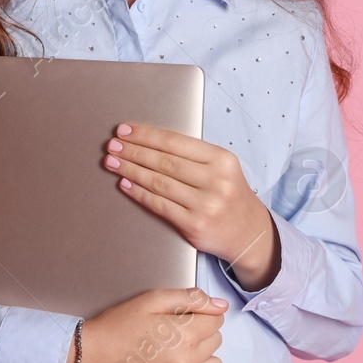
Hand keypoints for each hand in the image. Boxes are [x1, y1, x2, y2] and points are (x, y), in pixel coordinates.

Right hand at [64, 287, 226, 362]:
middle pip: (215, 341)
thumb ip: (191, 299)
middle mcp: (186, 361)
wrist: (91, 357)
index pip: (216, 320)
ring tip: (178, 353)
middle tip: (175, 333)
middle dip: (201, 334)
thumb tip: (221, 306)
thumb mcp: (152, 300)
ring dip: (202, 358)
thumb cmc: (118, 326)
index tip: (185, 318)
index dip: (202, 315)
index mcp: (184, 333)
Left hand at [103, 122, 280, 290]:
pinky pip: (159, 205)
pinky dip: (138, 193)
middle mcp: (215, 181)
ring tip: (112, 162)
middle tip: (112, 145)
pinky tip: (125, 184)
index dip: (146, 135)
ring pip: (158, 183)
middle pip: (164, 161)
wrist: (249, 233)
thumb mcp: (223, 167)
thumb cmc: (230, 195)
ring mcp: (205, 205)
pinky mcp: (194, 226)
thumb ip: (193, 155)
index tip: (125, 130)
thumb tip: (149, 142)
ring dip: (130, 170)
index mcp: (222, 159)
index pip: (175, 142)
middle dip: (133, 151)